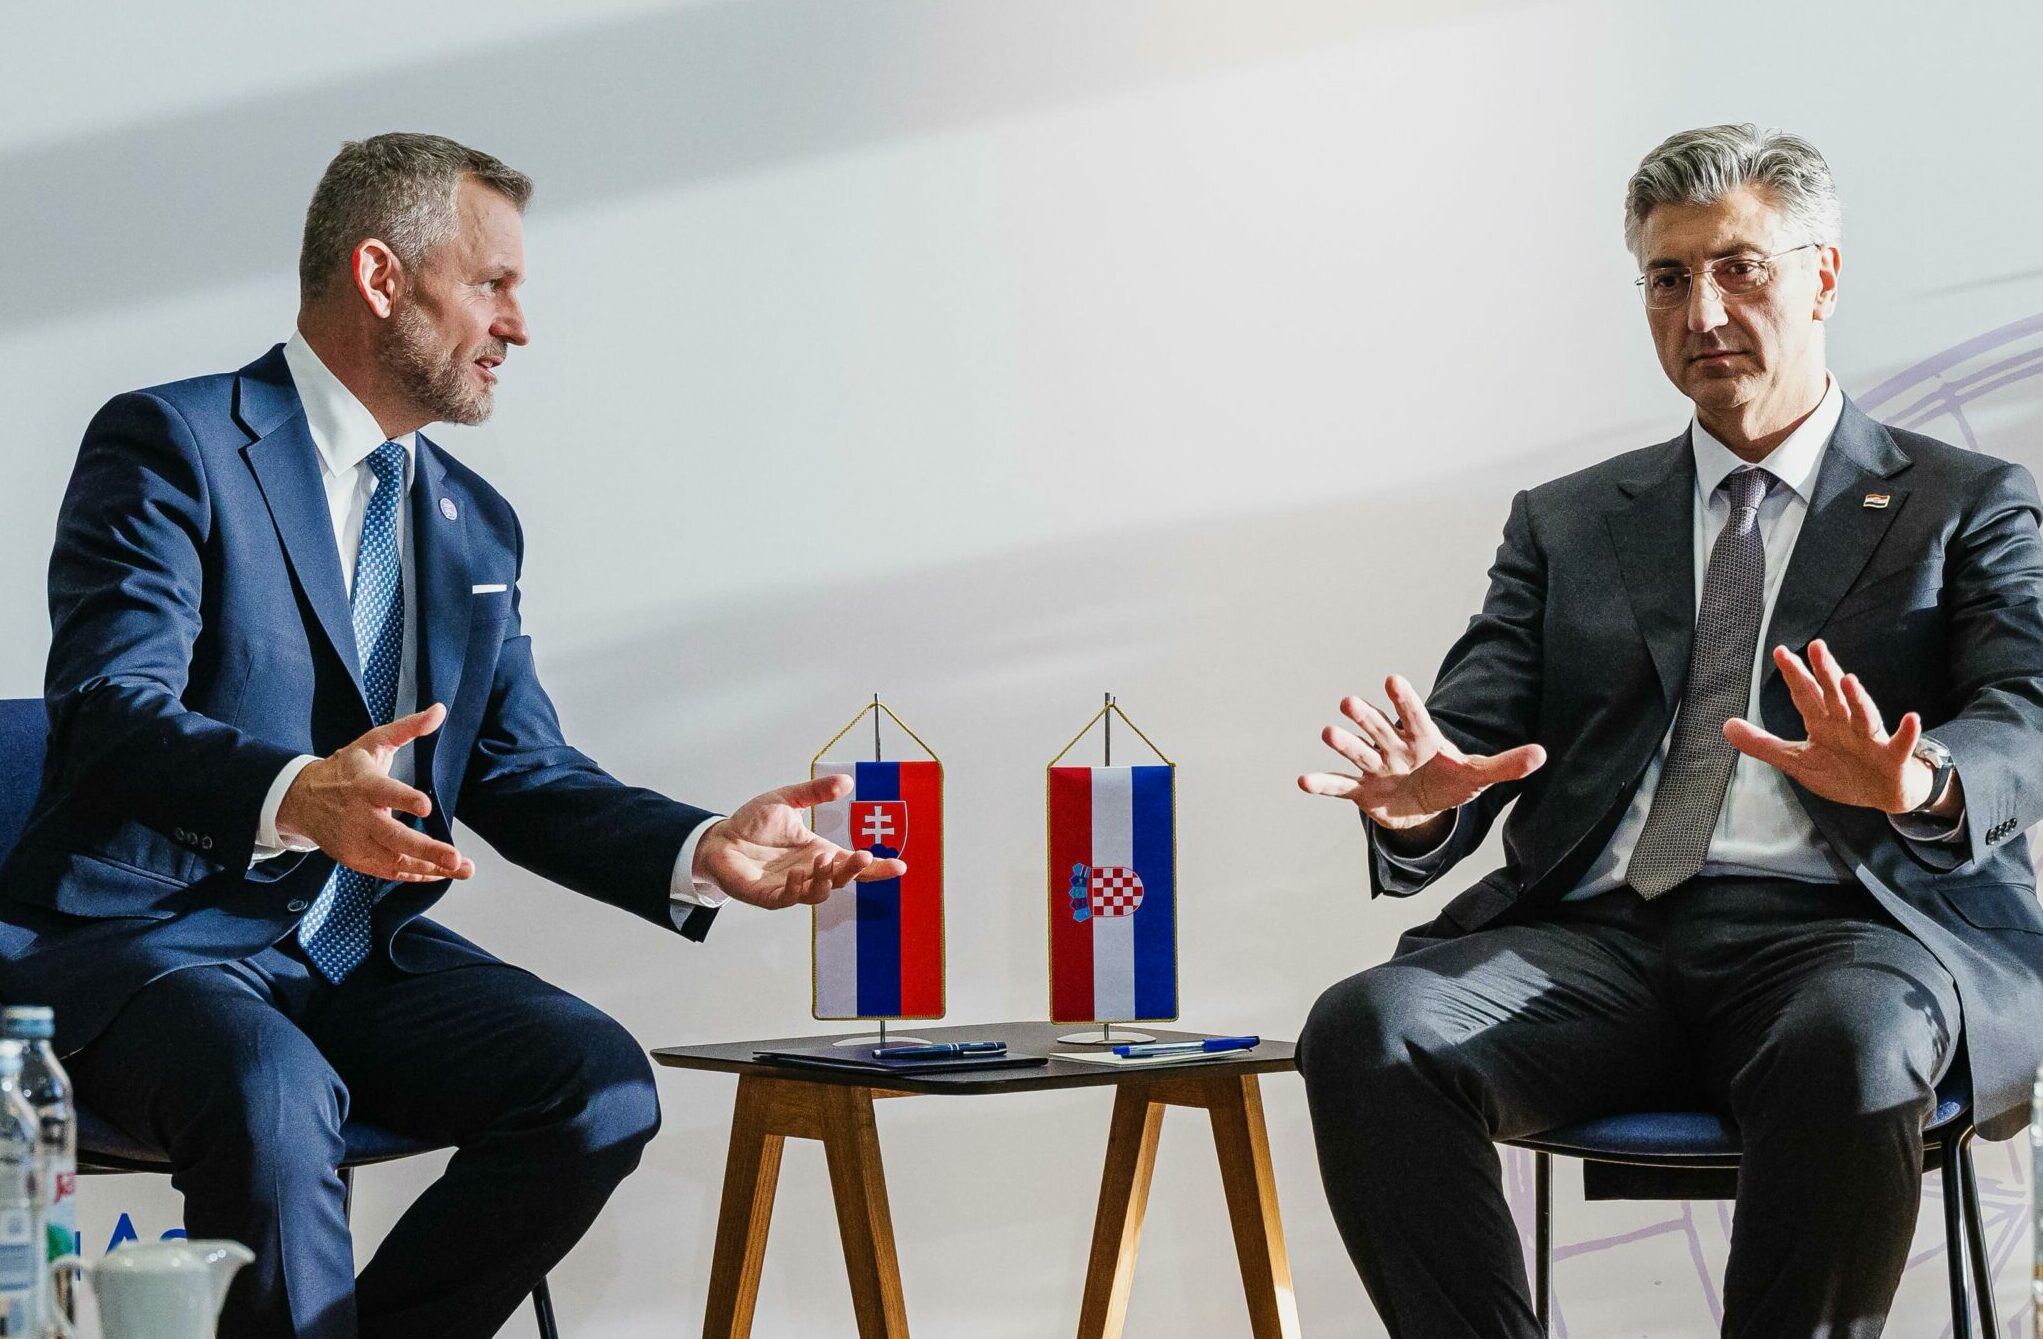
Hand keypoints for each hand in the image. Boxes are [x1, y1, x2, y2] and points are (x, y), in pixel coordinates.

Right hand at [276, 703, 473, 881]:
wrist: (302, 799)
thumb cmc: (346, 769)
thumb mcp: (373, 742)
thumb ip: (407, 728)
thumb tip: (439, 710)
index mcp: (364, 785)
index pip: (385, 792)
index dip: (404, 799)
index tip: (426, 805)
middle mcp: (359, 817)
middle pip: (393, 837)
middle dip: (426, 850)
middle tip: (455, 858)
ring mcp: (355, 842)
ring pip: (394, 860)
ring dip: (430, 868)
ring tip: (462, 869)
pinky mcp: (355, 859)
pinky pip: (388, 871)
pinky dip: (415, 875)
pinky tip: (440, 874)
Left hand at [694, 774, 907, 909]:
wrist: (720, 838)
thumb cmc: (752, 823)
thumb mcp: (788, 800)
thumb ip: (815, 792)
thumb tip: (846, 781)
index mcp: (819, 853)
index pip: (853, 864)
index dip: (877, 868)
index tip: (900, 866)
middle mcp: (809, 872)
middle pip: (841, 879)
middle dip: (854, 870)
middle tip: (864, 856)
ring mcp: (790, 887)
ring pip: (819, 893)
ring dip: (826, 878)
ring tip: (824, 859)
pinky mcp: (769, 896)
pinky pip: (788, 898)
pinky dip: (795, 888)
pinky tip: (796, 873)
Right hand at [1297, 674, 1546, 832]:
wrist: (1424, 806)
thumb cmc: (1450, 781)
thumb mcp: (1478, 775)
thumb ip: (1506, 765)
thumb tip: (1542, 755)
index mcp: (1422, 738)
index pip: (1413, 715)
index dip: (1404, 700)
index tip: (1392, 679)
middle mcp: (1394, 747)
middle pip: (1379, 728)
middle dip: (1366, 717)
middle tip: (1350, 702)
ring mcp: (1376, 767)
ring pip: (1358, 752)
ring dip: (1343, 744)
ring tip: (1328, 733)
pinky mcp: (1361, 790)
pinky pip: (1340, 786)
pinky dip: (1323, 784)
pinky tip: (1303, 781)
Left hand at [1725, 640, 1935, 813]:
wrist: (1883, 795)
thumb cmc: (1842, 773)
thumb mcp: (1797, 761)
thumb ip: (1763, 744)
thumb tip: (1725, 726)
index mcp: (1823, 725)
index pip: (1806, 696)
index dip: (1794, 676)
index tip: (1780, 652)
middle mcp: (1846, 726)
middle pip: (1833, 697)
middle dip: (1824, 673)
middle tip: (1815, 647)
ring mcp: (1870, 739)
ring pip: (1864, 715)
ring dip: (1857, 698)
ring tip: (1848, 679)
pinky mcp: (1892, 757)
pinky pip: (1900, 744)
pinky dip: (1907, 732)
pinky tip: (1911, 719)